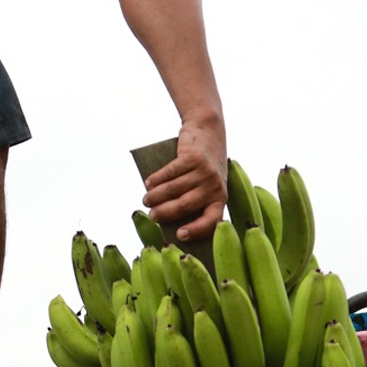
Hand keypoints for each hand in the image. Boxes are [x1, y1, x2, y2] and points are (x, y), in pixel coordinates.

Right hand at [142, 110, 227, 241]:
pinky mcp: (192, 157)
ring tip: (146, 200)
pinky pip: (169, 173)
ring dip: (155, 196)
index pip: (212, 221)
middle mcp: (214, 186)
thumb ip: (193, 199)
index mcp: (220, 198)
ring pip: (173, 190)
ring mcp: (204, 171)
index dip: (196, 230)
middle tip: (152, 216)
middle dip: (164, 213)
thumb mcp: (205, 184)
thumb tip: (166, 217)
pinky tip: (148, 184)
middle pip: (184, 205)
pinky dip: (156, 180)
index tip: (179, 235)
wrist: (208, 131)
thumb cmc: (203, 167)